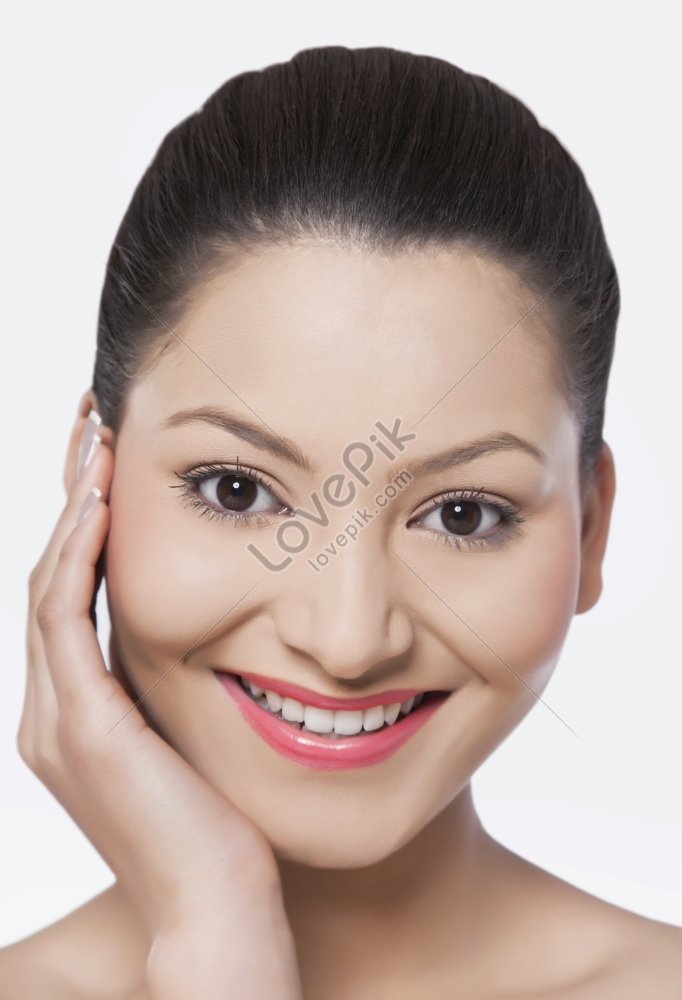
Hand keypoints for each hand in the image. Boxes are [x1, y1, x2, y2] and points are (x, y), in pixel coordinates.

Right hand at [17, 418, 302, 998]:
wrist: (219, 914)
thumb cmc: (222, 827)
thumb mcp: (198, 733)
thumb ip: (185, 683)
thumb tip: (228, 625)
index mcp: (79, 709)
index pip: (74, 590)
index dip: (89, 520)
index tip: (115, 458)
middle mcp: (52, 708)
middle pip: (52, 572)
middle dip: (73, 493)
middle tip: (94, 422)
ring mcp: (57, 718)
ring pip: (49, 582)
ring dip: (73, 505)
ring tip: (96, 435)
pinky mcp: (81, 726)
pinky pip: (63, 615)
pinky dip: (79, 552)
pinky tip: (102, 500)